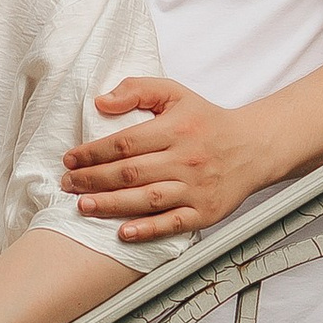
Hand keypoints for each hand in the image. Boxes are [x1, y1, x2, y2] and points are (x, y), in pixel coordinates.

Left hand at [62, 75, 268, 240]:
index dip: (93, 152)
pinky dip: (147, 230)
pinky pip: (173, 223)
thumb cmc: (207, 121)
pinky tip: (123, 232)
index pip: (125, 142)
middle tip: (69, 184)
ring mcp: (196, 188)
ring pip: (147, 199)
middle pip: (131, 173)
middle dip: (93, 180)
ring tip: (83, 207)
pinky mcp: (204, 212)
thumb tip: (102, 102)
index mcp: (176, 129)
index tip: (71, 159)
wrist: (254, 147)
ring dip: (111, 205)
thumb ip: (138, 90)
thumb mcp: (175, 94)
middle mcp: (186, 159)